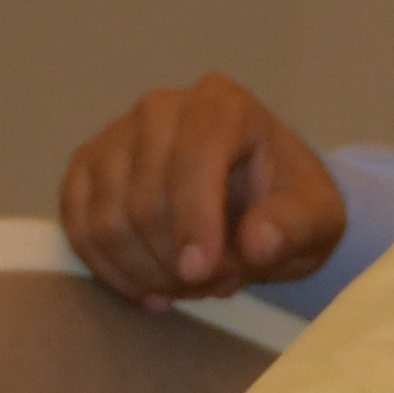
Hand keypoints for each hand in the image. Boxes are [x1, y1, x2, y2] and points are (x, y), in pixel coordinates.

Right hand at [59, 76, 344, 304]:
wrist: (256, 201)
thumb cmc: (286, 206)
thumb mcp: (315, 219)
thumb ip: (293, 228)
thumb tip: (257, 243)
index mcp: (220, 105)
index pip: (192, 160)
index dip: (194, 222)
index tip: (202, 274)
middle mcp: (160, 108)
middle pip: (144, 201)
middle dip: (175, 262)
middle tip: (213, 285)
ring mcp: (116, 135)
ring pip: (107, 221)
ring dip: (146, 272)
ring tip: (186, 286)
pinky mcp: (87, 168)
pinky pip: (78, 228)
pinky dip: (110, 271)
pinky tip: (148, 287)